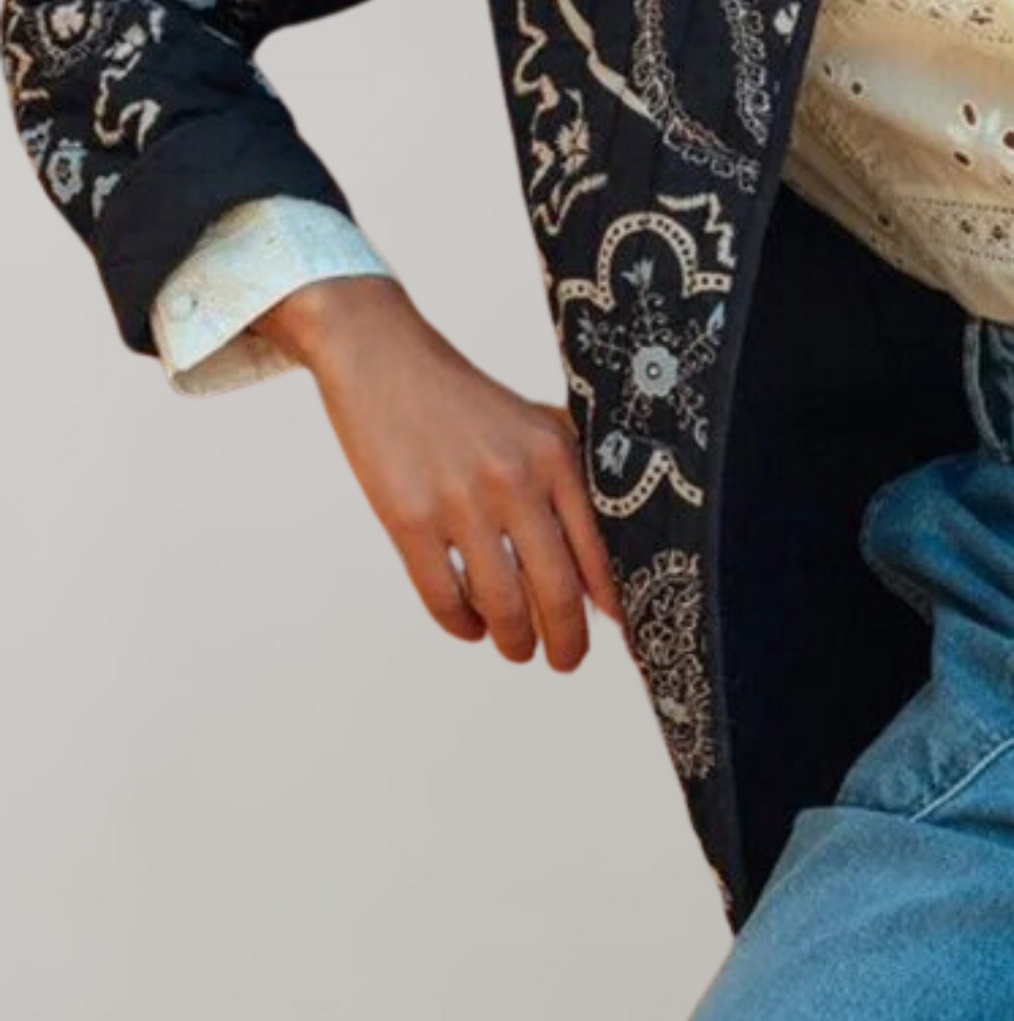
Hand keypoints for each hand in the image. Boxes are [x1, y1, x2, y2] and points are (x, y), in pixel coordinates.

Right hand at [259, 278, 625, 668]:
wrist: (386, 359)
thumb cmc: (468, 399)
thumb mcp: (536, 422)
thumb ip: (573, 478)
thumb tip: (602, 566)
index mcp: (554, 455)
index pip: (598, 549)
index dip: (611, 604)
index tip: (621, 634)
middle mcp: (514, 480)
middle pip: (555, 591)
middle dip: (567, 642)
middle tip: (566, 660)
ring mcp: (459, 503)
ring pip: (501, 605)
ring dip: (514, 641)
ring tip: (517, 647)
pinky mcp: (407, 521)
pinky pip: (443, 598)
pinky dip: (462, 625)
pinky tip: (472, 626)